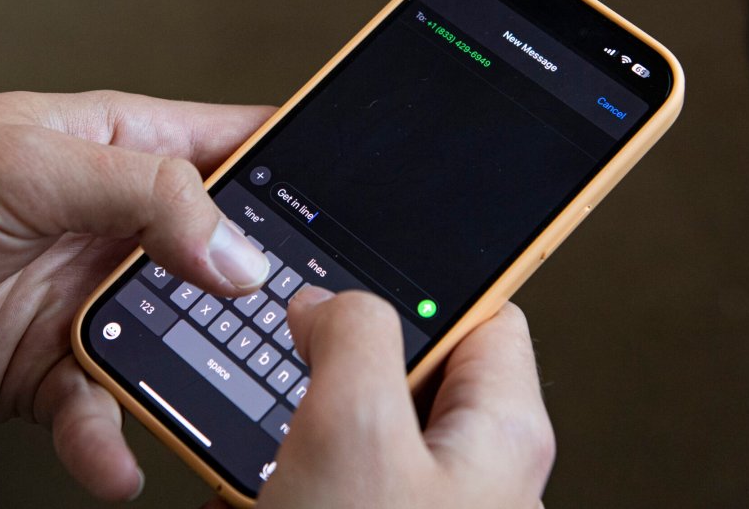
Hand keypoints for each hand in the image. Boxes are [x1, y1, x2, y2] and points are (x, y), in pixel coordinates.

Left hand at [0, 91, 272, 500]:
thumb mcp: (28, 165)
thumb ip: (144, 196)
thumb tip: (237, 250)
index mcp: (120, 149)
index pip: (233, 148)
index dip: (294, 172)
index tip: (351, 211)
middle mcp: (115, 226)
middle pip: (221, 260)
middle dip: (260, 296)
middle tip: (306, 332)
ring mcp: (87, 299)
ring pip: (175, 343)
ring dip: (195, 376)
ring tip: (223, 407)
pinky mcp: (50, 368)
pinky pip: (103, 409)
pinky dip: (112, 438)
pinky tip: (113, 455)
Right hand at [207, 293, 553, 508]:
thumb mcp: (355, 430)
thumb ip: (355, 335)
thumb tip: (328, 303)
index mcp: (499, 431)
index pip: (484, 312)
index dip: (417, 284)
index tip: (360, 264)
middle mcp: (470, 472)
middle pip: (404, 367)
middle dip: (335, 363)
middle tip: (292, 365)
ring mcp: (414, 505)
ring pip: (350, 429)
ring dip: (296, 427)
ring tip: (264, 450)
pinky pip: (323, 482)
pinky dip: (280, 478)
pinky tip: (249, 495)